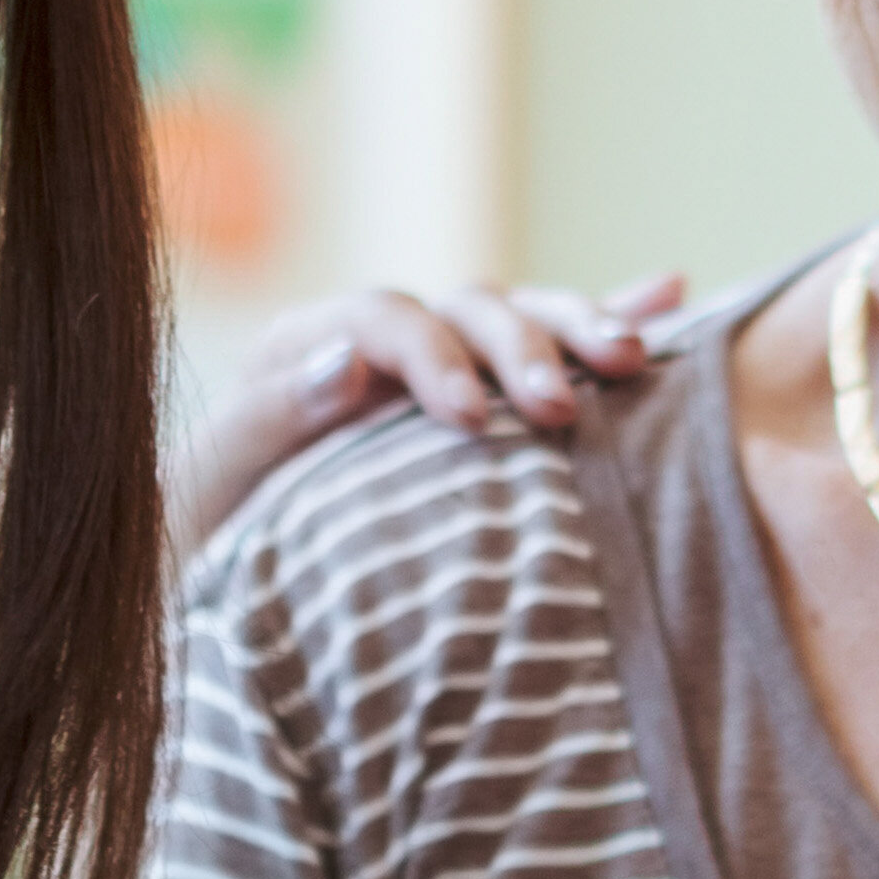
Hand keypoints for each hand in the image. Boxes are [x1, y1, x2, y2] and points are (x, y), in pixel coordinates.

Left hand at [171, 277, 683, 554]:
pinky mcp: (484, 401)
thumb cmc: (205, 539)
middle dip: (520, 346)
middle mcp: (380, 344)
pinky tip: (674, 295)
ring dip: (579, 327)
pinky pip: (553, 349)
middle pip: (465, 310)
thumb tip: (345, 362)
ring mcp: (438, 367)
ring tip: (630, 356)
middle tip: (558, 405)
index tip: (468, 420)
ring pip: (519, 319)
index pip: (382, 319)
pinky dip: (612, 317)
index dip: (431, 358)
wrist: (215, 584)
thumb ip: (266, 420)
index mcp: (308, 347)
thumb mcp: (210, 484)